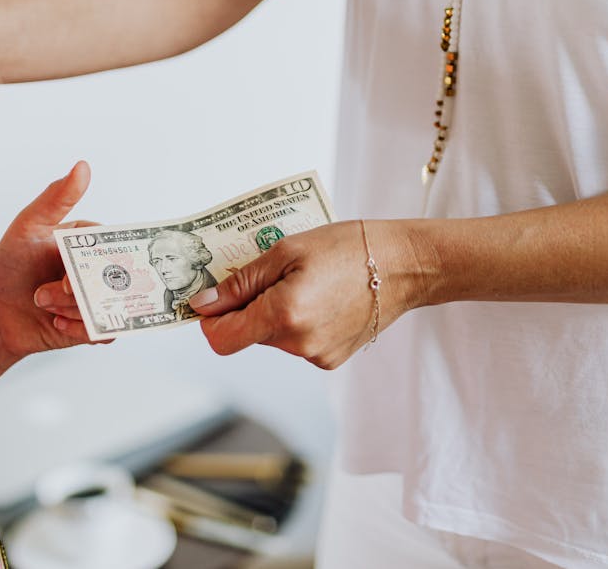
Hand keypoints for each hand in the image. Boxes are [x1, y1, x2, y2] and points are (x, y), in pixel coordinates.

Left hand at [0, 161, 97, 358]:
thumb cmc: (10, 263)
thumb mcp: (29, 225)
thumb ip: (57, 198)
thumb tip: (83, 166)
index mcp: (89, 242)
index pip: (114, 246)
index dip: (101, 258)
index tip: (76, 267)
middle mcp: (97, 270)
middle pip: (115, 279)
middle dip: (84, 287)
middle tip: (59, 288)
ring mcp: (97, 299)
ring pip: (109, 307)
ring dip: (75, 308)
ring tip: (45, 303)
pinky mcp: (92, 326)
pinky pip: (104, 333)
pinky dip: (79, 329)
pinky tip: (55, 322)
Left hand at [188, 220, 420, 369]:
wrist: (404, 265)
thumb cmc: (348, 247)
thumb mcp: (287, 250)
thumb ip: (241, 282)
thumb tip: (203, 303)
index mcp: (283, 315)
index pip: (222, 339)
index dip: (210, 319)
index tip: (215, 296)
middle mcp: (298, 344)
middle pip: (247, 334)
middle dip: (249, 306)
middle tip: (273, 272)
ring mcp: (316, 356)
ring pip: (272, 337)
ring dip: (275, 312)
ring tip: (305, 281)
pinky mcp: (331, 359)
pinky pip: (296, 342)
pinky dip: (297, 321)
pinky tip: (321, 298)